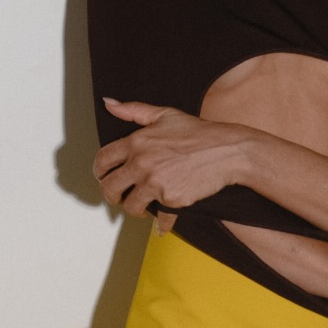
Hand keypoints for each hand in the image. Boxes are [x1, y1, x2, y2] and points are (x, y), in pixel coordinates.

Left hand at [93, 98, 248, 231]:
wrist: (228, 151)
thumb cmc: (199, 132)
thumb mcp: (165, 114)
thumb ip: (133, 110)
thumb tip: (109, 103)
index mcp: (137, 142)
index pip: (103, 160)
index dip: (99, 171)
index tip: (103, 177)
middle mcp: (142, 163)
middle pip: (110, 188)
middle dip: (111, 195)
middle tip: (118, 196)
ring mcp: (156, 183)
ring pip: (131, 205)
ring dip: (135, 209)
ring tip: (143, 207)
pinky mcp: (172, 200)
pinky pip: (161, 217)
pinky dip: (163, 223)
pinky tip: (163, 224)